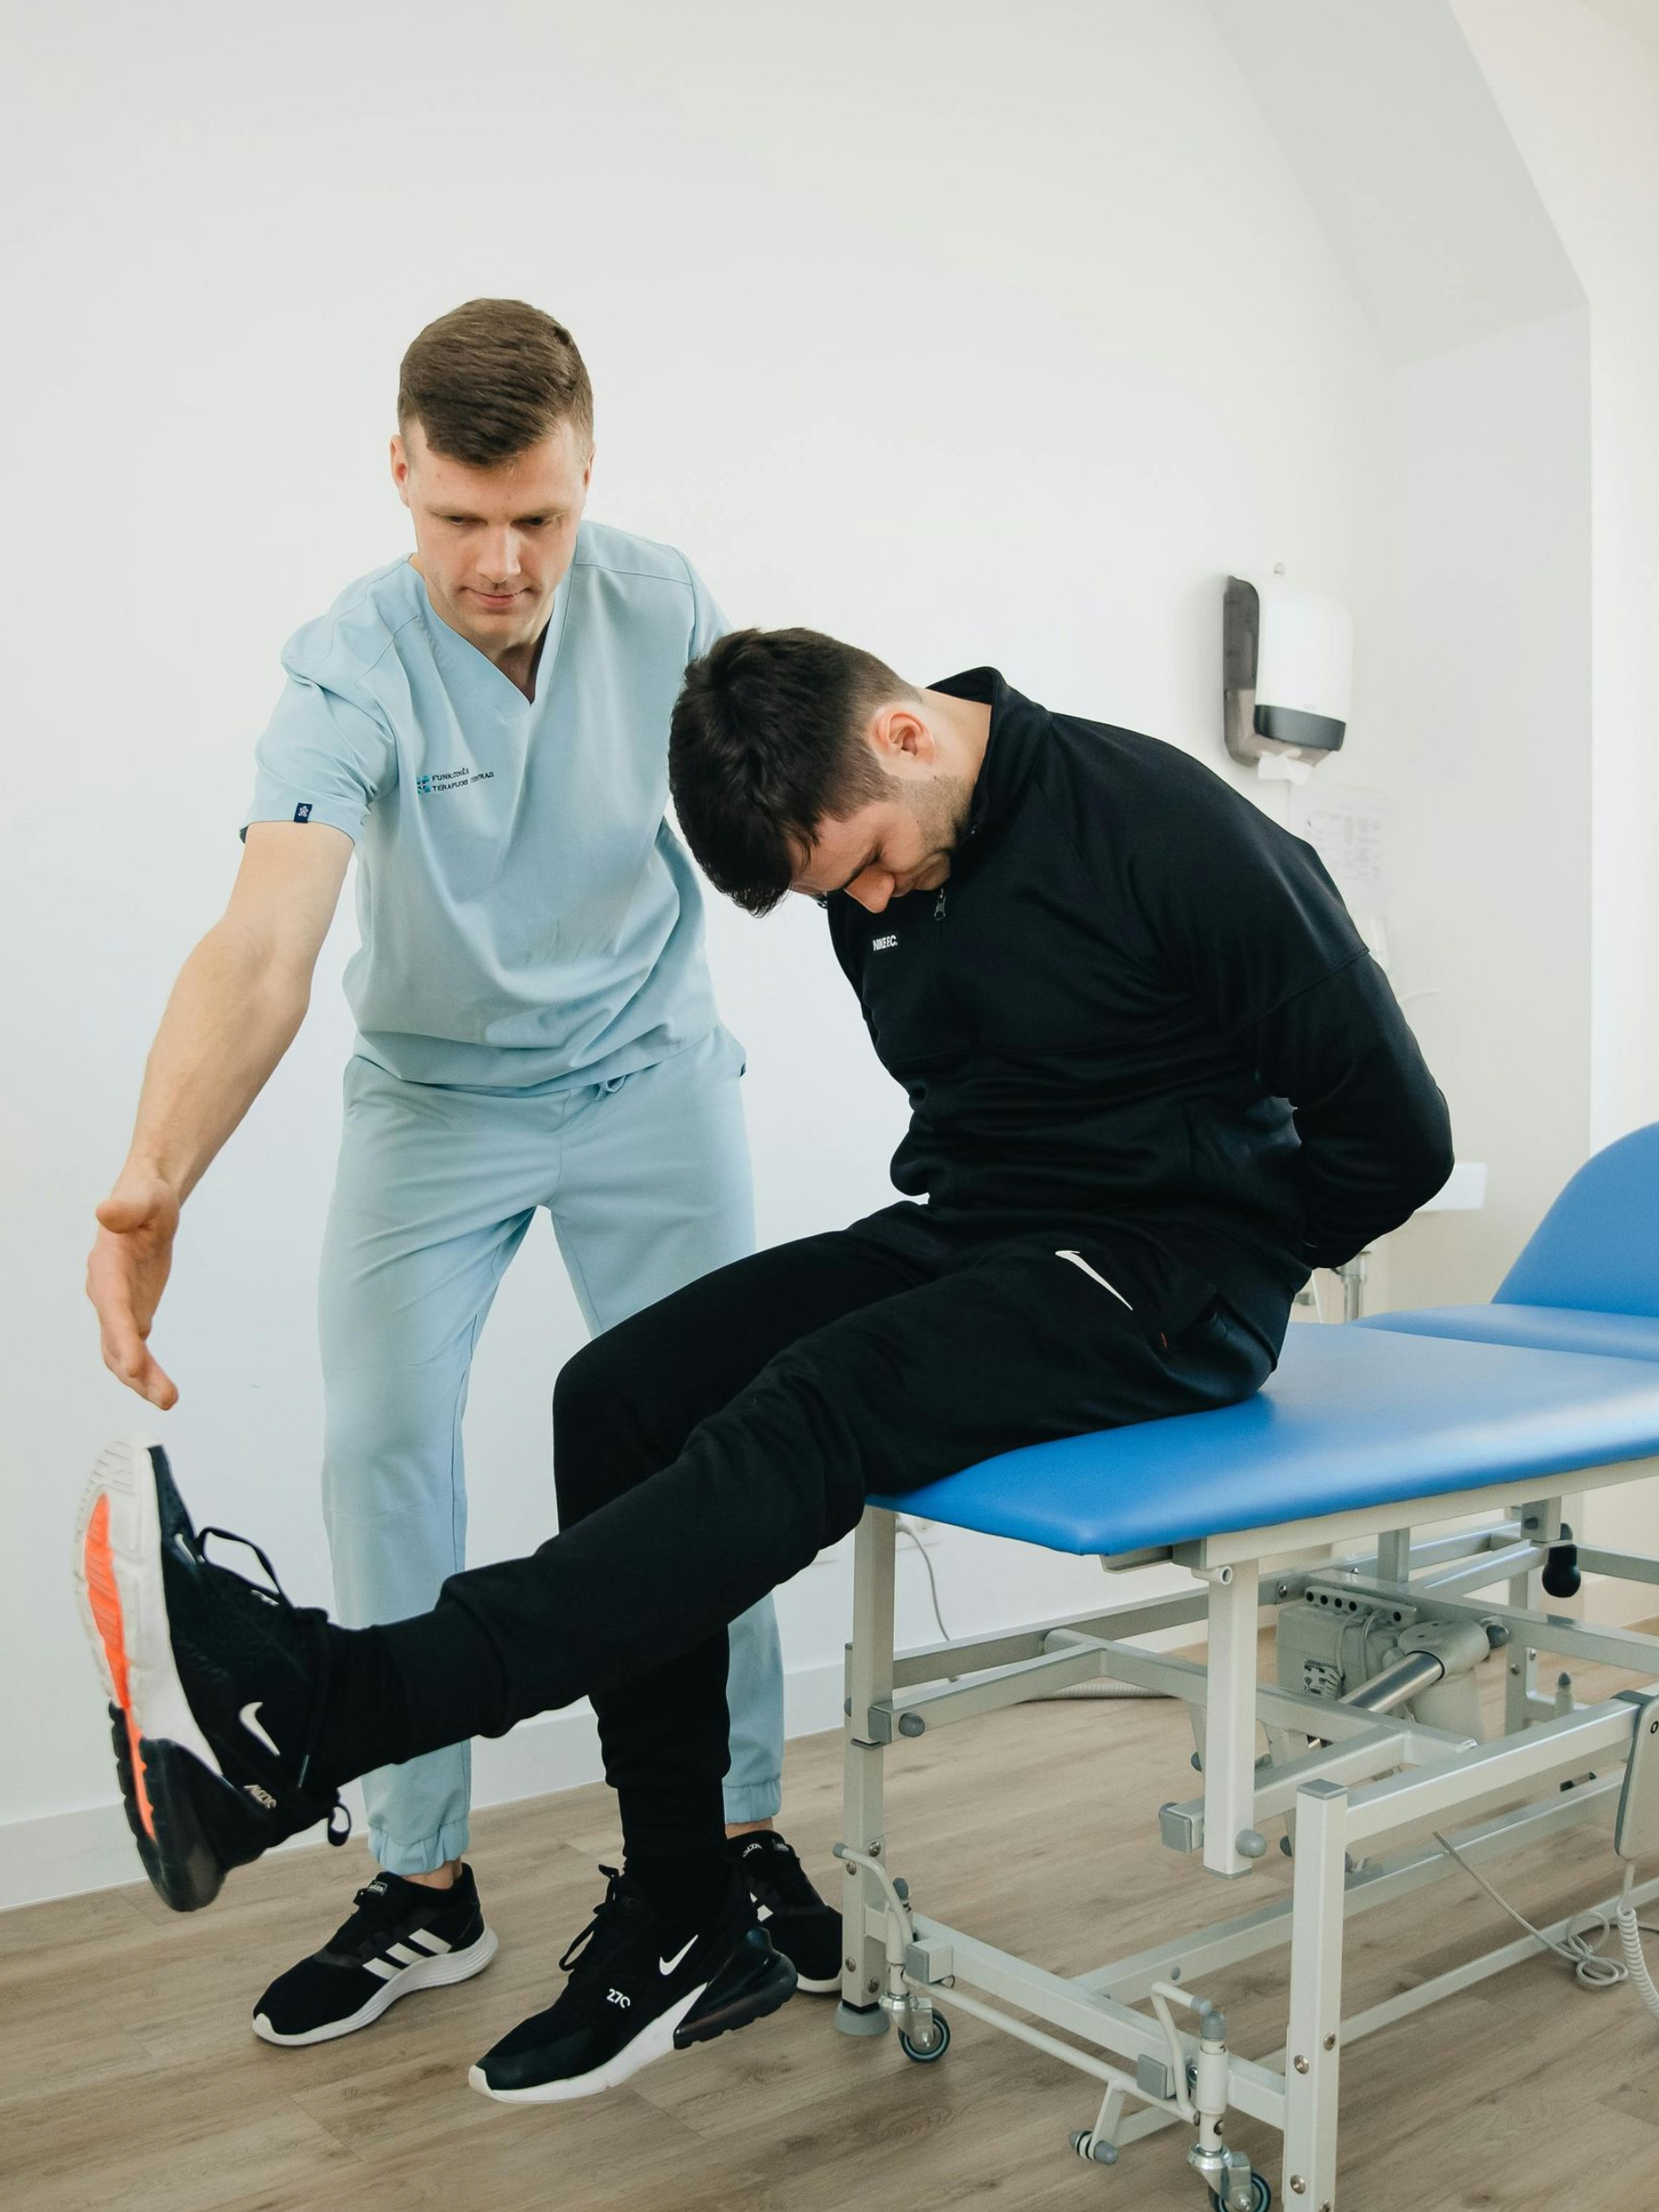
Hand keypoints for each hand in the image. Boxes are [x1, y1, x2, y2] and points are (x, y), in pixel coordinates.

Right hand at [87, 1175, 181, 1408]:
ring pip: (122, 1351)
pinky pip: (134, 1349)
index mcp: (107, 1267)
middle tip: (166, 1397)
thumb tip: (105, 1211)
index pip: (113, 1308)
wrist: (146, 1205)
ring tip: (168, 1400)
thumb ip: (127, 1207)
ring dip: (141, 1379)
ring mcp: (117, 1307)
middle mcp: (106, 1293)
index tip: (133, 1366)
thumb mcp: (144, 1199)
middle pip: (115, 1339)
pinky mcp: (131, 1313)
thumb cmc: (146, 1199)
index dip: (122, 1337)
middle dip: (136, 1370)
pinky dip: (146, 1370)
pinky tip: (162, 1389)